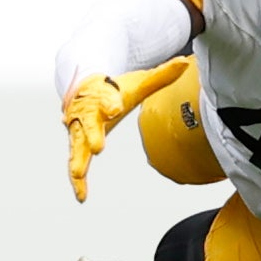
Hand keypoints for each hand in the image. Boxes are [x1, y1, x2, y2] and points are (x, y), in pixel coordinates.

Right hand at [62, 57, 191, 201]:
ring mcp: (78, 130)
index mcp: (102, 95)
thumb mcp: (137, 82)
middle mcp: (87, 113)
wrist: (83, 86)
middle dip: (91, 135)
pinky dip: (78, 181)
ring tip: (78, 176)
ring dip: (77, 161)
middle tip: (98, 147)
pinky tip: (81, 196)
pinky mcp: (76, 143)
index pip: (105, 98)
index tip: (114, 108)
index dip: (109, 102)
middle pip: (87, 124)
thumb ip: (161, 75)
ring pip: (76, 146)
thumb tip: (185, 63)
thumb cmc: (113, 87)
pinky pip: (76, 162)